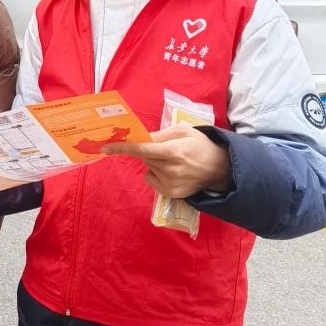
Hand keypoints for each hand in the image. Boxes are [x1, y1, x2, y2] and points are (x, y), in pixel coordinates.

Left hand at [104, 125, 230, 198]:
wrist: (219, 169)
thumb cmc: (200, 145)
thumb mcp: (182, 132)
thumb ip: (159, 135)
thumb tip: (139, 137)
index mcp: (173, 152)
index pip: (142, 149)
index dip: (122, 148)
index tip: (105, 147)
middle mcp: (170, 170)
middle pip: (144, 157)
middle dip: (147, 150)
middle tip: (164, 147)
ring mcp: (170, 184)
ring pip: (148, 168)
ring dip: (154, 162)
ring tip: (174, 160)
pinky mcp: (170, 193)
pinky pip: (151, 179)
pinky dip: (156, 173)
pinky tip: (172, 171)